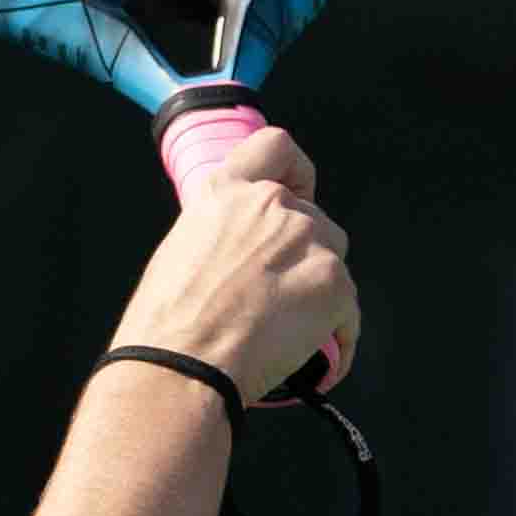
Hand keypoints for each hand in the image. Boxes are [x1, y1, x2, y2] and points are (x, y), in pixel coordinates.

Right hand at [109, 130, 357, 394]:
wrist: (182, 367)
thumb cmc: (167, 326)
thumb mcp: (182, 252)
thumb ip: (223, 236)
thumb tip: (243, 260)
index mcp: (226, 192)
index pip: (276, 148)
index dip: (297, 172)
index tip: (299, 194)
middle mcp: (270, 204)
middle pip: (315, 221)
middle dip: (304, 258)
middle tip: (279, 302)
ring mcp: (307, 240)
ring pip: (334, 262)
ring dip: (321, 293)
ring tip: (291, 335)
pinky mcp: (334, 283)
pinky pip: (349, 312)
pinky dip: (337, 337)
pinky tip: (317, 364)